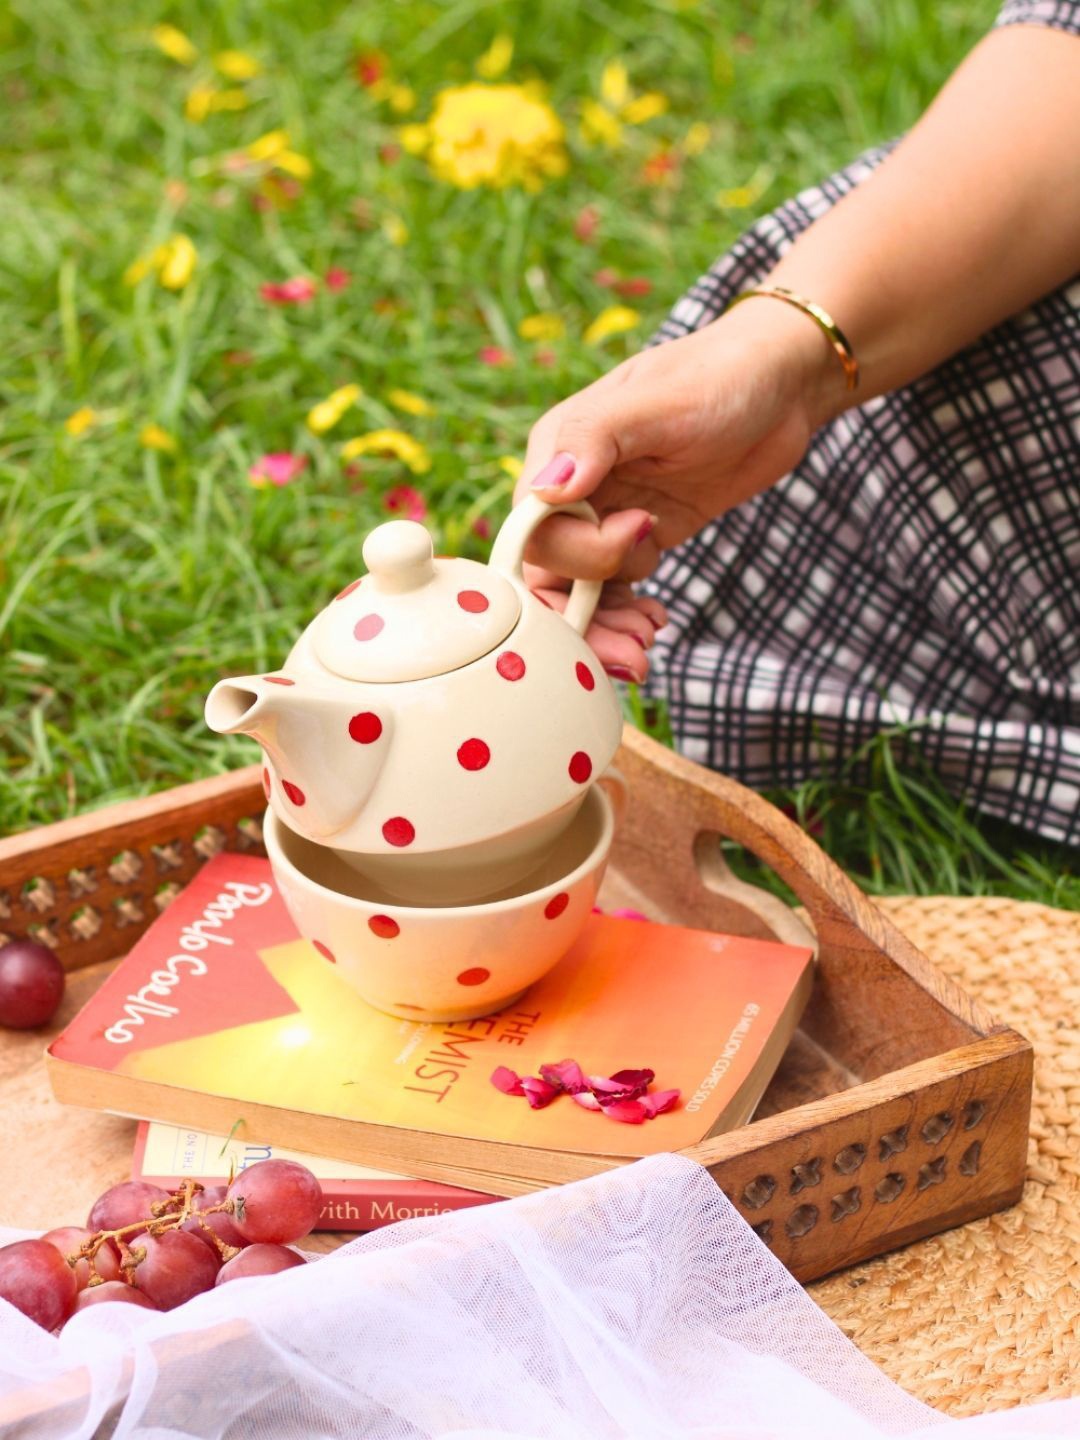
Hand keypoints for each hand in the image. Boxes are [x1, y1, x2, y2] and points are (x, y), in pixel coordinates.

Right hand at [516, 297, 837, 678]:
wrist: (782, 385)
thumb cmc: (720, 376)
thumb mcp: (660, 401)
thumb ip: (595, 439)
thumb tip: (546, 488)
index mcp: (559, 451)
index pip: (535, 529)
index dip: (575, 556)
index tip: (641, 538)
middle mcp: (574, 489)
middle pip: (551, 575)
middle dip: (586, 618)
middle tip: (634, 650)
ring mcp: (608, 516)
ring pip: (580, 592)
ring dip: (607, 628)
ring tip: (646, 646)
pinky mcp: (643, 535)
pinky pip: (616, 591)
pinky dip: (628, 616)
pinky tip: (656, 622)